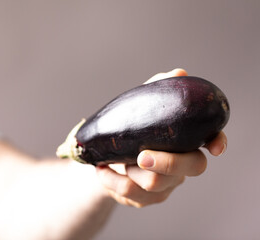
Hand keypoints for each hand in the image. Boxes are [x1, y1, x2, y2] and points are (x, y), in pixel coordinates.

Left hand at [96, 68, 227, 207]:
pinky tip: (101, 169)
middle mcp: (181, 165)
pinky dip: (111, 179)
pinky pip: (130, 193)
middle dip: (166, 162)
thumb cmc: (129, 130)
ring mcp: (165, 185)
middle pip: (190, 167)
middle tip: (142, 155)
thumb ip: (156, 91)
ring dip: (131, 170)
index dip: (216, 142)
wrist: (104, 158)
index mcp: (185, 141)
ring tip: (113, 159)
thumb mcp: (140, 108)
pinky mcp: (146, 198)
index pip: (210, 141)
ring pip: (156, 183)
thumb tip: (179, 73)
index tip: (214, 146)